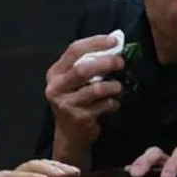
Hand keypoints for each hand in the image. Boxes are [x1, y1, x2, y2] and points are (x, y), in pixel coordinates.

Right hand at [45, 35, 125, 166]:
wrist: (70, 135)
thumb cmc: (76, 101)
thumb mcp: (75, 82)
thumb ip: (89, 63)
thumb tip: (116, 43)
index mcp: (55, 73)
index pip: (74, 50)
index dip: (95, 42)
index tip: (114, 41)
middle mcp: (56, 88)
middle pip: (83, 69)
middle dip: (106, 63)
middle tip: (121, 62)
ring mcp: (66, 104)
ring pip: (96, 89)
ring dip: (113, 86)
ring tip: (118, 88)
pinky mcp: (79, 118)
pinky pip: (103, 105)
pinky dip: (113, 103)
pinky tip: (113, 104)